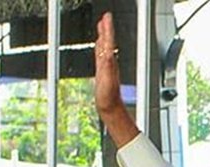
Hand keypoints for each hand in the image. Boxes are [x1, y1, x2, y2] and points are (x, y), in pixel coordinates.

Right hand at [94, 12, 138, 146]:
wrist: (109, 107)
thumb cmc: (108, 97)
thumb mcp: (107, 80)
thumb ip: (108, 67)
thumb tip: (108, 54)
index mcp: (110, 62)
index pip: (109, 41)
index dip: (108, 29)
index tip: (106, 17)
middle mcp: (109, 62)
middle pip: (108, 41)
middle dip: (106, 28)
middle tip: (105, 16)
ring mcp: (106, 66)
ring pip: (104, 46)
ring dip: (103, 35)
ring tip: (102, 25)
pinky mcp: (102, 71)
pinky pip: (100, 54)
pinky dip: (100, 47)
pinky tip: (99, 45)